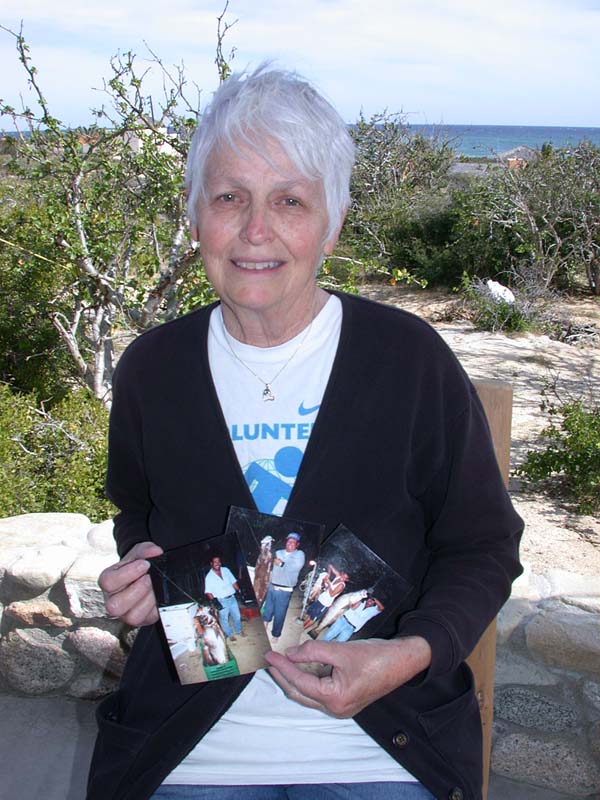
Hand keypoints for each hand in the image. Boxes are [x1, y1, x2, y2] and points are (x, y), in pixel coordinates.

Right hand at [99, 541, 163, 626]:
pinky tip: (158, 595)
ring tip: (154, 586)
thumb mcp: (139, 553)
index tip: (144, 564)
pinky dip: (156, 606)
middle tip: (149, 578)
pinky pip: (148, 619)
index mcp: (107, 582)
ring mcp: (126, 614)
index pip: (108, 582)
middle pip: (115, 606)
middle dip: (137, 590)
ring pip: (132, 617)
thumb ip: (145, 549)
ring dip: (148, 599)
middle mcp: (112, 601)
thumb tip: (155, 552)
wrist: (145, 576)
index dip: (128, 573)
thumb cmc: (137, 566)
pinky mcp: (142, 620)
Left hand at [264, 636, 431, 717]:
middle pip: (300, 694)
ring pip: (308, 695)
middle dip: (283, 677)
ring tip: (282, 663)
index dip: (283, 667)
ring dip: (294, 680)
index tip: (270, 656)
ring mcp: (341, 708)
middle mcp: (336, 709)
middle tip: (271, 661)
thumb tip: (291, 653)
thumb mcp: (341, 650)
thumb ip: (314, 651)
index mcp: (335, 698)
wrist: (402, 661)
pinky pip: (319, 693)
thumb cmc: (377, 657)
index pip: (300, 682)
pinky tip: (302, 668)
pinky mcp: (345, 701)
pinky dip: (308, 681)